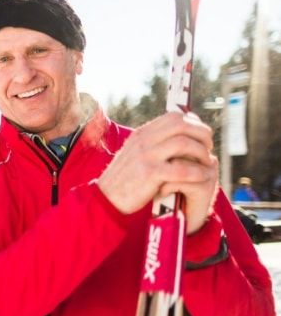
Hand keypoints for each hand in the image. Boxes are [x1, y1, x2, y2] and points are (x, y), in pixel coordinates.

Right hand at [98, 112, 218, 233]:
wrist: (107, 198)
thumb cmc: (125, 179)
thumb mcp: (135, 154)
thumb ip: (153, 144)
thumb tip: (177, 138)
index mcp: (142, 134)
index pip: (174, 117)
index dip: (194, 123)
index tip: (201, 136)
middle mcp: (144, 141)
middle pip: (182, 125)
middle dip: (202, 134)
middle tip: (208, 148)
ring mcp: (146, 156)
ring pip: (184, 144)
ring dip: (201, 153)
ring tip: (206, 164)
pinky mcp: (150, 174)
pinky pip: (182, 169)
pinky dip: (197, 172)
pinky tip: (202, 177)